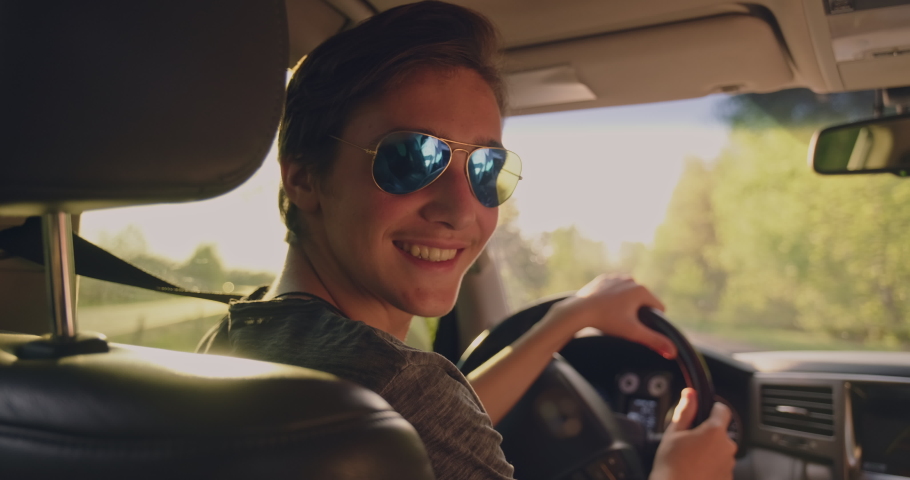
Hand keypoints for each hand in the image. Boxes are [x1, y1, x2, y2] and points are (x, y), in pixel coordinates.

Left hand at [547, 275, 676, 358]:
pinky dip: (613, 298)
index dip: (652, 320)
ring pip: (629, 295)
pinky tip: (605, 307)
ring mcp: (617, 277)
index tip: (639, 327)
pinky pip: (615, 291)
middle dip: (637, 312)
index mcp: (641, 290)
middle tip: (623, 322)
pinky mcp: (604, 279)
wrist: (579, 311)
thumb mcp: (633, 332)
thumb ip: (654, 340)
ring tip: (613, 315)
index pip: (658, 307)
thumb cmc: (606, 320)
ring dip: (626, 305)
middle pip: (643, 301)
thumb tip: (673, 351)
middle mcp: (631, 280)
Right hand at [650, 388, 737, 479]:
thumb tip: (690, 393)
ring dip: (710, 451)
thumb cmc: (671, 464)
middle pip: (720, 432)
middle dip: (707, 434)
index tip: (702, 414)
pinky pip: (721, 465)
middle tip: (688, 442)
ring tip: (691, 459)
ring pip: (720, 450)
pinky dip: (711, 466)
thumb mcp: (673, 433)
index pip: (722, 409)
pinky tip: (696, 470)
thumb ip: (685, 411)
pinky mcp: (727, 477)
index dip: (712, 408)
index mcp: (714, 431)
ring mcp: (729, 464)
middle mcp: (727, 447)